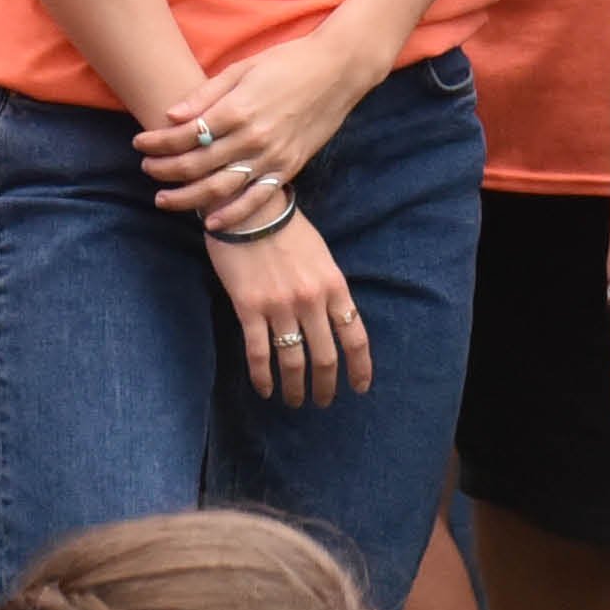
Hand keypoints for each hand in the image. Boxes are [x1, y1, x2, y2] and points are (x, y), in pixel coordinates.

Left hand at [135, 31, 380, 224]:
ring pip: (220, 188)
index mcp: (238, 109)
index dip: (158, 142)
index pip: (186, 134)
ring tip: (164, 200)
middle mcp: (253, 137)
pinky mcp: (288, 168)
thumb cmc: (287, 62)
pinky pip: (257, 199)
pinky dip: (233, 215)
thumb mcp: (242, 68)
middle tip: (146, 170)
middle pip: (197, 164)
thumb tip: (172, 116)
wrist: (337, 71)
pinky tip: (211, 223)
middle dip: (165, 170)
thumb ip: (206, 95)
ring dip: (187, 198)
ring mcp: (272, 156)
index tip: (140, 143)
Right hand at [209, 209, 369, 407]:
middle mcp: (311, 300)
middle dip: (326, 386)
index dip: (360, 367)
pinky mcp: (249, 308)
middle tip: (323, 402)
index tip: (360, 388)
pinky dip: (262, 377)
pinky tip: (264, 390)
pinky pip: (258, 353)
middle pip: (325, 357)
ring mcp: (280, 306)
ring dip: (295, 388)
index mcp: (334, 285)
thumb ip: (330, 289)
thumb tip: (335, 320)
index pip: (355, 337)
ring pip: (292, 361)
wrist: (249, 208)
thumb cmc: (286, 229)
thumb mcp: (322, 256)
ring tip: (294, 401)